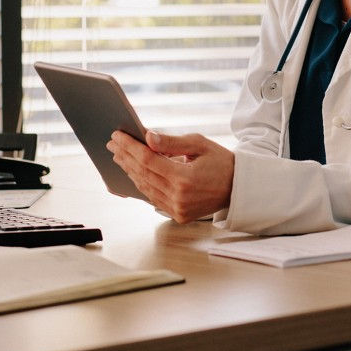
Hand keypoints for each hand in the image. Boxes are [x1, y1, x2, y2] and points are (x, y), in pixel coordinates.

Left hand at [106, 130, 233, 223]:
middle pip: (142, 173)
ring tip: (119, 155)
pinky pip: (153, 197)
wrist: (238, 188)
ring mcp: (177, 209)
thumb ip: (171, 143)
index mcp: (184, 178)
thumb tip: (148, 137)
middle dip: (125, 156)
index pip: (148, 160)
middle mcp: (178, 197)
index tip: (117, 136)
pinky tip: (133, 172)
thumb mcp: (199, 144)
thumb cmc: (220, 162)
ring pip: (144, 187)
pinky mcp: (178, 215)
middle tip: (113, 143)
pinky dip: (141, 183)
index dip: (130, 146)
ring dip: (129, 170)